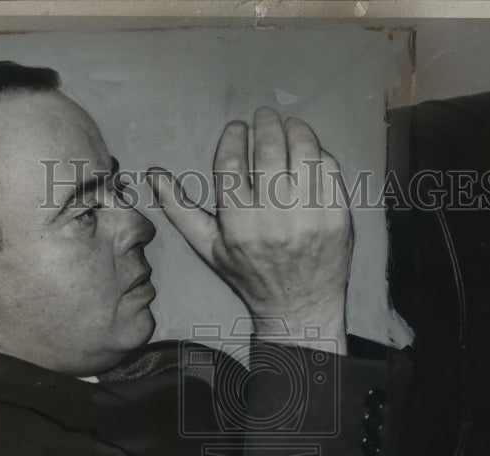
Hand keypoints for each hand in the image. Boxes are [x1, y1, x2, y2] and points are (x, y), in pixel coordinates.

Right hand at [147, 107, 352, 348]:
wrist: (299, 306)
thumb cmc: (249, 274)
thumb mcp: (209, 247)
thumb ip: (180, 210)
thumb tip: (152, 173)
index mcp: (238, 224)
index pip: (232, 163)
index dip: (234, 137)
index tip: (237, 127)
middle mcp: (274, 219)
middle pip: (269, 150)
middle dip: (266, 123)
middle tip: (264, 115)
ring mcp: (310, 217)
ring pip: (304, 153)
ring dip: (296, 130)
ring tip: (289, 125)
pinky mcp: (337, 217)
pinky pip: (330, 170)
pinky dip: (319, 154)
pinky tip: (310, 153)